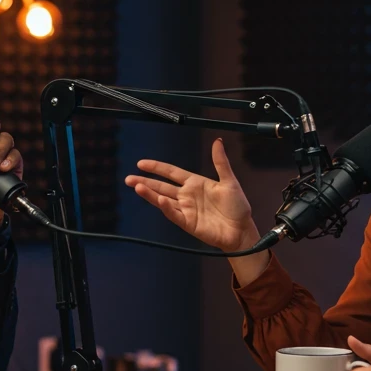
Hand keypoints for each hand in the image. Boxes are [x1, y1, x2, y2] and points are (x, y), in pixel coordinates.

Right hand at [124, 138, 258, 251]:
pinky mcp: (188, 223)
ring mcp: (186, 210)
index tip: (141, 164)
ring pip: (163, 199)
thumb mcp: (229, 181)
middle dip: (145, 182)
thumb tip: (217, 141)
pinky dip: (166, 207)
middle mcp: (187, 196)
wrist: (242, 230)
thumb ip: (220, 162)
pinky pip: (174, 214)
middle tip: (129, 178)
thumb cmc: (237, 206)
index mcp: (195, 183)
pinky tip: (158, 200)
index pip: (171, 173)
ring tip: (136, 186)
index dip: (156, 168)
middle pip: (161, 186)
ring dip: (149, 193)